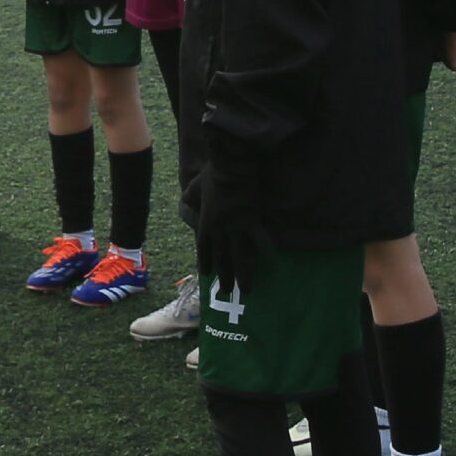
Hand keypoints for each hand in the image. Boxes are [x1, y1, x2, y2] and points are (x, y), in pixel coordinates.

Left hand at [196, 149, 264, 292]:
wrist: (230, 164)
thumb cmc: (213, 173)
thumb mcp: (195, 186)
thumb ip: (190, 196)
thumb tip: (185, 201)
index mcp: (206, 221)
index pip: (204, 247)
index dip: (205, 261)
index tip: (207, 274)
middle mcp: (219, 228)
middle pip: (221, 258)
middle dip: (224, 276)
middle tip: (227, 292)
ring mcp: (236, 226)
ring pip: (239, 256)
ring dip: (242, 274)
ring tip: (246, 290)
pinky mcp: (251, 219)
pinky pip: (259, 238)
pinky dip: (264, 249)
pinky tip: (271, 262)